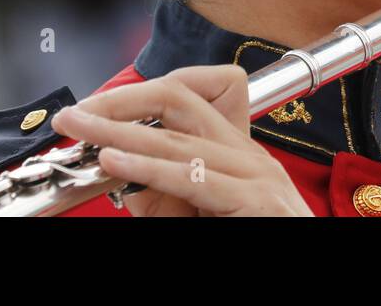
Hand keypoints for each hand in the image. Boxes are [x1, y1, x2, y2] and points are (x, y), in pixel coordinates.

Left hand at [50, 64, 313, 216]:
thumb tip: (118, 163)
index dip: (138, 95)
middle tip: (76, 113)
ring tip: (82, 129)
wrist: (304, 284)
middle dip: (123, 101)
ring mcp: (258, 176)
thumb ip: (163, 189)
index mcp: (238, 153)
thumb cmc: (252, 238)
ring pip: (181, 138)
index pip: (190, 96)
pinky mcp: (257, 202)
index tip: (95, 109)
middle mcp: (250, 156)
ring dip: (122, 130)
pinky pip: (195, 177)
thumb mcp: (198, 213)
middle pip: (181, 102)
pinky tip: (116, 161)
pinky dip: (149, 167)